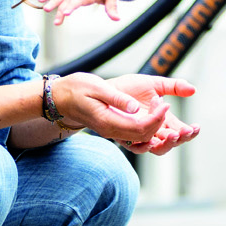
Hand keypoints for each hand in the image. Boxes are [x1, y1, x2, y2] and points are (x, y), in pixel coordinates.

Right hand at [34, 0, 126, 25]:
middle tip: (56, 22)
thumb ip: (112, 8)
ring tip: (44, 9)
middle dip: (61, 10)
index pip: (79, 0)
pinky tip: (40, 0)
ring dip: (52, 1)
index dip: (72, 6)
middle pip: (68, 0)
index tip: (66, 13)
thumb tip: (117, 19)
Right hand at [52, 72, 172, 143]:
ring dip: (157, 128)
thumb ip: (117, 98)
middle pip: (145, 136)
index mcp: (108, 122)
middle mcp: (112, 131)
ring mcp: (113, 132)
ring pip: (142, 138)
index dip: (157, 118)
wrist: (61, 98)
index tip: (164, 102)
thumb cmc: (77, 89)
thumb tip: (136, 108)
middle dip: (160, 122)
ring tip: (163, 109)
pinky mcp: (115, 128)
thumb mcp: (97, 87)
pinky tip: (155, 115)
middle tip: (164, 101)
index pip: (140, 128)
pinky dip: (149, 129)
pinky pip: (136, 135)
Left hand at [105, 75, 198, 154]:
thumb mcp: (154, 83)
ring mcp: (140, 135)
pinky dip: (145, 146)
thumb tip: (193, 89)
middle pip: (171, 142)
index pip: (180, 130)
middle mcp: (153, 130)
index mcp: (162, 119)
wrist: (107, 89)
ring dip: (167, 143)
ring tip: (173, 134)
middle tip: (185, 131)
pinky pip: (136, 148)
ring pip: (157, 148)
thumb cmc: (129, 88)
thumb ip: (174, 86)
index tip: (196, 127)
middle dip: (181, 139)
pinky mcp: (126, 136)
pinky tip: (151, 140)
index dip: (189, 132)